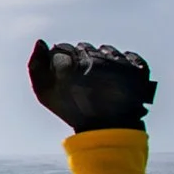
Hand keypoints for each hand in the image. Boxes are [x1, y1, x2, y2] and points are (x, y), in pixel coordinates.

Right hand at [29, 40, 155, 132]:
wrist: (108, 130)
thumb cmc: (73, 111)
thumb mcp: (44, 94)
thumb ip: (35, 66)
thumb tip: (41, 43)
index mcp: (71, 65)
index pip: (62, 48)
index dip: (61, 61)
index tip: (64, 75)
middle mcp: (96, 60)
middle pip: (83, 47)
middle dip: (80, 60)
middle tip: (83, 79)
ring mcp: (119, 63)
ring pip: (105, 50)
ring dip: (101, 60)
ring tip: (101, 79)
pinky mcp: (138, 68)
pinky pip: (129, 56)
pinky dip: (124, 63)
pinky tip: (118, 76)